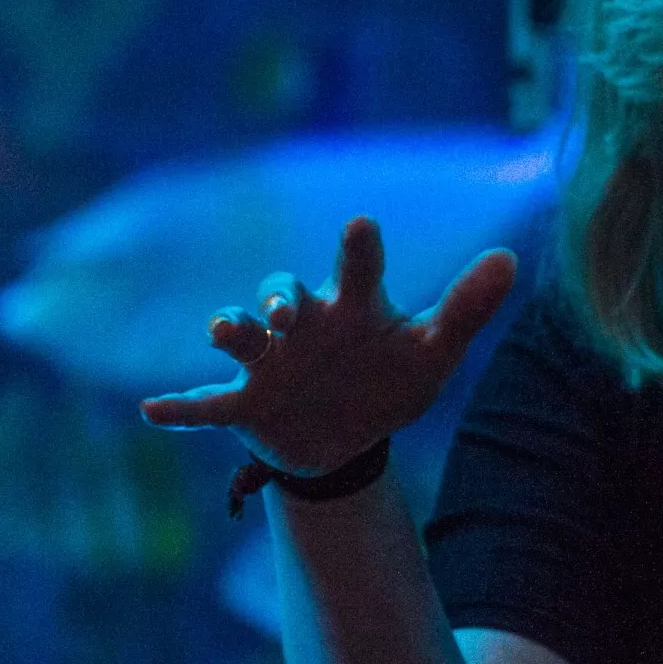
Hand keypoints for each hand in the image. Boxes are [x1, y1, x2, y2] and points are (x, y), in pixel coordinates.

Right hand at [139, 215, 516, 476]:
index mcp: (353, 305)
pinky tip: (153, 411)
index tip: (362, 225)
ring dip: (228, 329)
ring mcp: (269, 363)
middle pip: (280, 291)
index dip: (359, 248)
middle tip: (287, 309)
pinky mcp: (243, 404)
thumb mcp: (433, 351)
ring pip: (237, 335)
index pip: (357, 268)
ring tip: (225, 332)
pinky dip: (181, 409)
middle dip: (278, 295)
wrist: (350, 438)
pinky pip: (206, 405)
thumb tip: (510, 258)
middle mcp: (303, 324)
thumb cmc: (391, 378)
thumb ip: (467, 308)